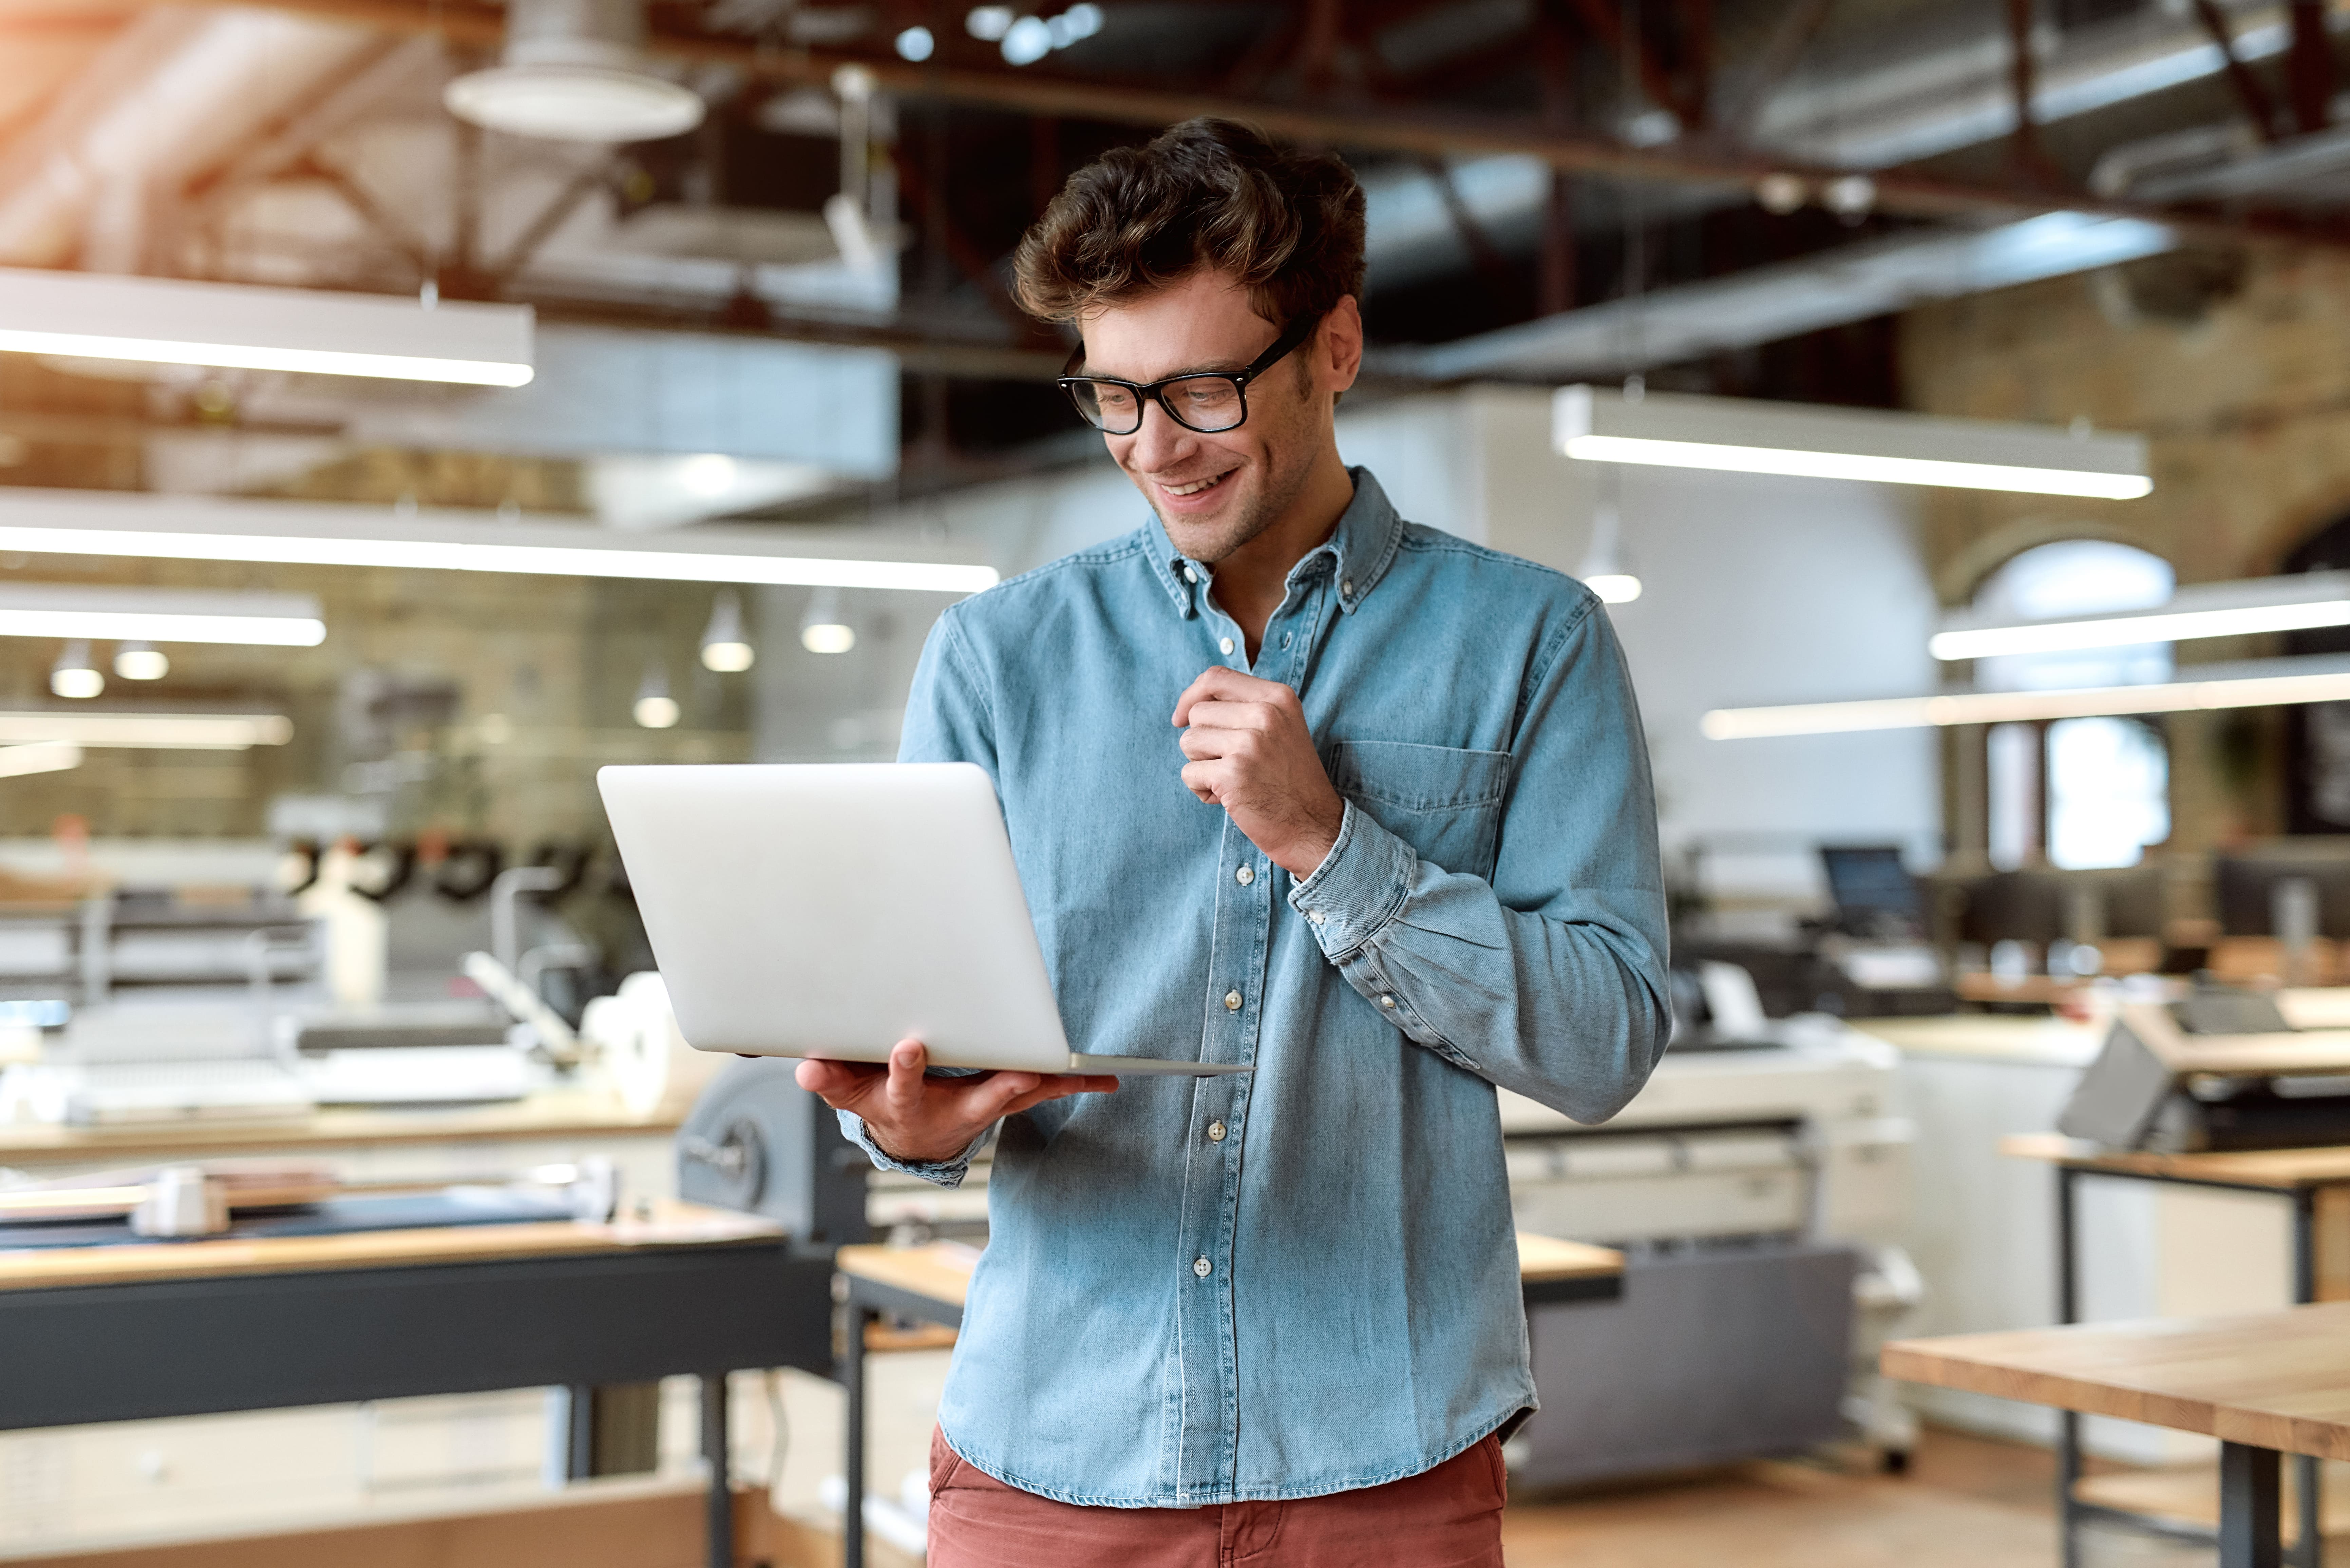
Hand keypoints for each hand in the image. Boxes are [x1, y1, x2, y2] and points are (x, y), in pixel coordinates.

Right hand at [795, 1039, 1116, 1163]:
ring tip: (1089, 1074)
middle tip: (1024, 1073)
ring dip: (1052, 1083)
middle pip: (980, 1099)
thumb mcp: (848, 1093)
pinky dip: (1071, 1083)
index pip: (902, 1085)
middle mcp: (952, 1110)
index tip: (907, 1044)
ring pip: (1022, 1093)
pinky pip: (1042, 1089)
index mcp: (907, 1103)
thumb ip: (830, 1078)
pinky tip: (1105, 1078)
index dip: (904, 1067)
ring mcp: (984, 1106)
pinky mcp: (1007, 1097)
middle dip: (1001, 1085)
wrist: (911, 1137)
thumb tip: (807, 1066)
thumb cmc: (880, 1103)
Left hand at [1173, 667, 1344, 878]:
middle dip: (1202, 741)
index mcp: (1278, 697)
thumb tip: (1191, 702)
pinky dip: (1201, 790)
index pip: (1216, 677)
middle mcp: (1266, 714)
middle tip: (1230, 764)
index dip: (1191, 695)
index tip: (1182, 717)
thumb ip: (1245, 708)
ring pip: (1189, 741)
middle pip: (1198, 712)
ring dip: (1200, 765)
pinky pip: (1189, 774)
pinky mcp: (1233, 774)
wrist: (1314, 827)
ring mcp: (1250, 743)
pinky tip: (1228, 798)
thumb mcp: (1280, 728)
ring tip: (1231, 780)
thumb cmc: (1289, 781)